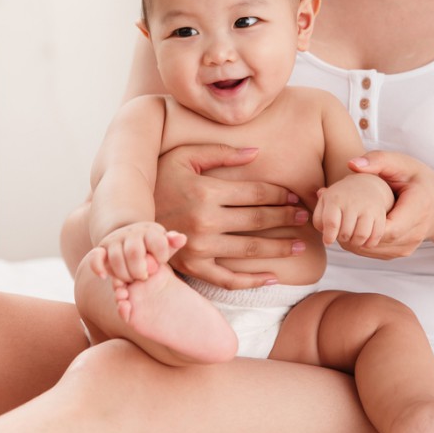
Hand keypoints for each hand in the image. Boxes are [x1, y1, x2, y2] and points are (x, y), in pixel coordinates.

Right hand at [90, 221, 186, 282]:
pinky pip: (95, 257)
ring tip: (129, 281)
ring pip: (115, 258)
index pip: (157, 243)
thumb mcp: (164, 242)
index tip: (160, 262)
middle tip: (143, 277)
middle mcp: (131, 234)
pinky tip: (104, 277)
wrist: (129, 234)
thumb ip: (172, 243)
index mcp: (150, 232)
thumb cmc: (151, 245)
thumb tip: (181, 239)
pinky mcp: (101, 249)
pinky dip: (97, 267)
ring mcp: (115, 240)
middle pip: (133, 252)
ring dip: (123, 274)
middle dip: (139, 270)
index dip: (160, 256)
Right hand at [154, 144, 309, 288]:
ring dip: (278, 248)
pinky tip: (272, 278)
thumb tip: (257, 152)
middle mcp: (205, 221)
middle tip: (305, 218)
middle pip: (258, 220)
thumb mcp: (185, 156)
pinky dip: (251, 281)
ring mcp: (199, 247)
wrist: (127, 215)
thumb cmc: (159, 177)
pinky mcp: (192, 268)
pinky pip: (227, 279)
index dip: (280, 195)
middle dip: (285, 218)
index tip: (296, 196)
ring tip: (299, 246)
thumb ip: (221, 151)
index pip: (255, 193)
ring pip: (249, 250)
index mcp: (206, 191)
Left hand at [313, 174, 392, 248]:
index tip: (328, 242)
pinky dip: (369, 242)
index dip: (328, 237)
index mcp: (335, 198)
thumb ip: (318, 217)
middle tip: (342, 236)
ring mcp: (367, 207)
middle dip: (342, 239)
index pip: (331, 224)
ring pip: (361, 236)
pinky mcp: (380, 214)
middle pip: (345, 233)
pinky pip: (376, 236)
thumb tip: (323, 232)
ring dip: (355, 243)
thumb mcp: (326, 201)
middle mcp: (352, 202)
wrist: (365, 184)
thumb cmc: (340, 198)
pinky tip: (364, 240)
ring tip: (352, 239)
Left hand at [347, 151, 433, 258]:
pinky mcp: (401, 252)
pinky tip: (349, 226)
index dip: (361, 222)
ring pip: (372, 250)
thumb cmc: (418, 179)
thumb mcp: (401, 163)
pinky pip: (375, 252)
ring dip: (352, 238)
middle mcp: (414, 234)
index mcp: (417, 210)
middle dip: (351, 229)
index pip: (386, 227)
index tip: (343, 209)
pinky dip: (359, 242)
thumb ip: (378, 160)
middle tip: (331, 215)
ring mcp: (408, 247)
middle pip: (375, 241)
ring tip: (337, 220)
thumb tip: (351, 164)